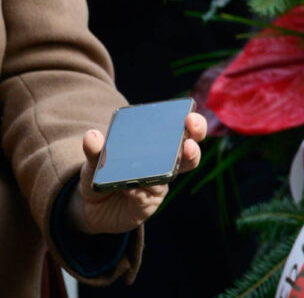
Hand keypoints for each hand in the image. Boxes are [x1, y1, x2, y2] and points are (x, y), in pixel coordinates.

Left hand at [69, 111, 206, 235]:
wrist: (91, 206)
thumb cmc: (103, 175)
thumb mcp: (96, 159)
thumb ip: (96, 149)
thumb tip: (92, 135)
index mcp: (158, 146)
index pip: (184, 132)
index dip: (193, 125)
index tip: (190, 117)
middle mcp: (164, 165)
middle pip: (190, 155)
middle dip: (193, 148)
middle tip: (188, 144)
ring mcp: (158, 186)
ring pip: (170, 176)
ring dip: (167, 171)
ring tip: (161, 166)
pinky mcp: (146, 205)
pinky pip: (146, 197)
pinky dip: (139, 191)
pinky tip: (130, 189)